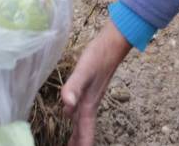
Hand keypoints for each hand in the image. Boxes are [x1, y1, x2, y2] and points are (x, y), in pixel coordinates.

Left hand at [62, 22, 131, 145]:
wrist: (112, 43)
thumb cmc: (98, 56)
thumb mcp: (84, 71)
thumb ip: (74, 87)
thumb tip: (66, 105)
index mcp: (88, 106)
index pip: (84, 133)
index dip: (81, 144)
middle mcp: (89, 104)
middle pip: (82, 130)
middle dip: (77, 143)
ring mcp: (89, 96)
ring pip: (81, 121)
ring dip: (76, 133)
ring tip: (71, 143)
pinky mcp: (88, 88)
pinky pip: (79, 109)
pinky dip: (74, 117)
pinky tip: (70, 112)